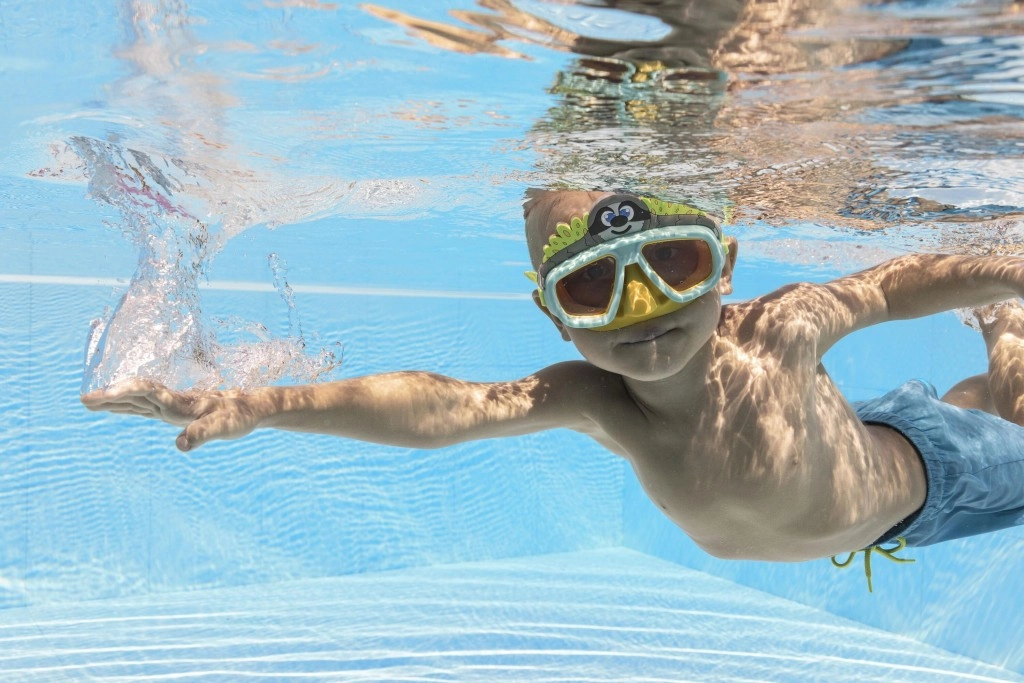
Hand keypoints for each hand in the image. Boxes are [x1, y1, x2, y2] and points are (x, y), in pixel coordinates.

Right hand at [81, 379, 263, 451]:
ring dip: (114, 400)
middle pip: (136, 394)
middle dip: (110, 397)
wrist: (250, 407)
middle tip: (84, 400)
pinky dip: (127, 405)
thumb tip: (181, 444)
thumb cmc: (239, 417)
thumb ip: (203, 433)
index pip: (148, 393)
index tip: (104, 396)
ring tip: (90, 402)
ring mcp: (171, 406)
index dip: (125, 393)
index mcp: (181, 403)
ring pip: (137, 400)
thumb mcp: (225, 427)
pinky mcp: (174, 411)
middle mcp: (172, 402)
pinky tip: (117, 406)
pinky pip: (144, 406)